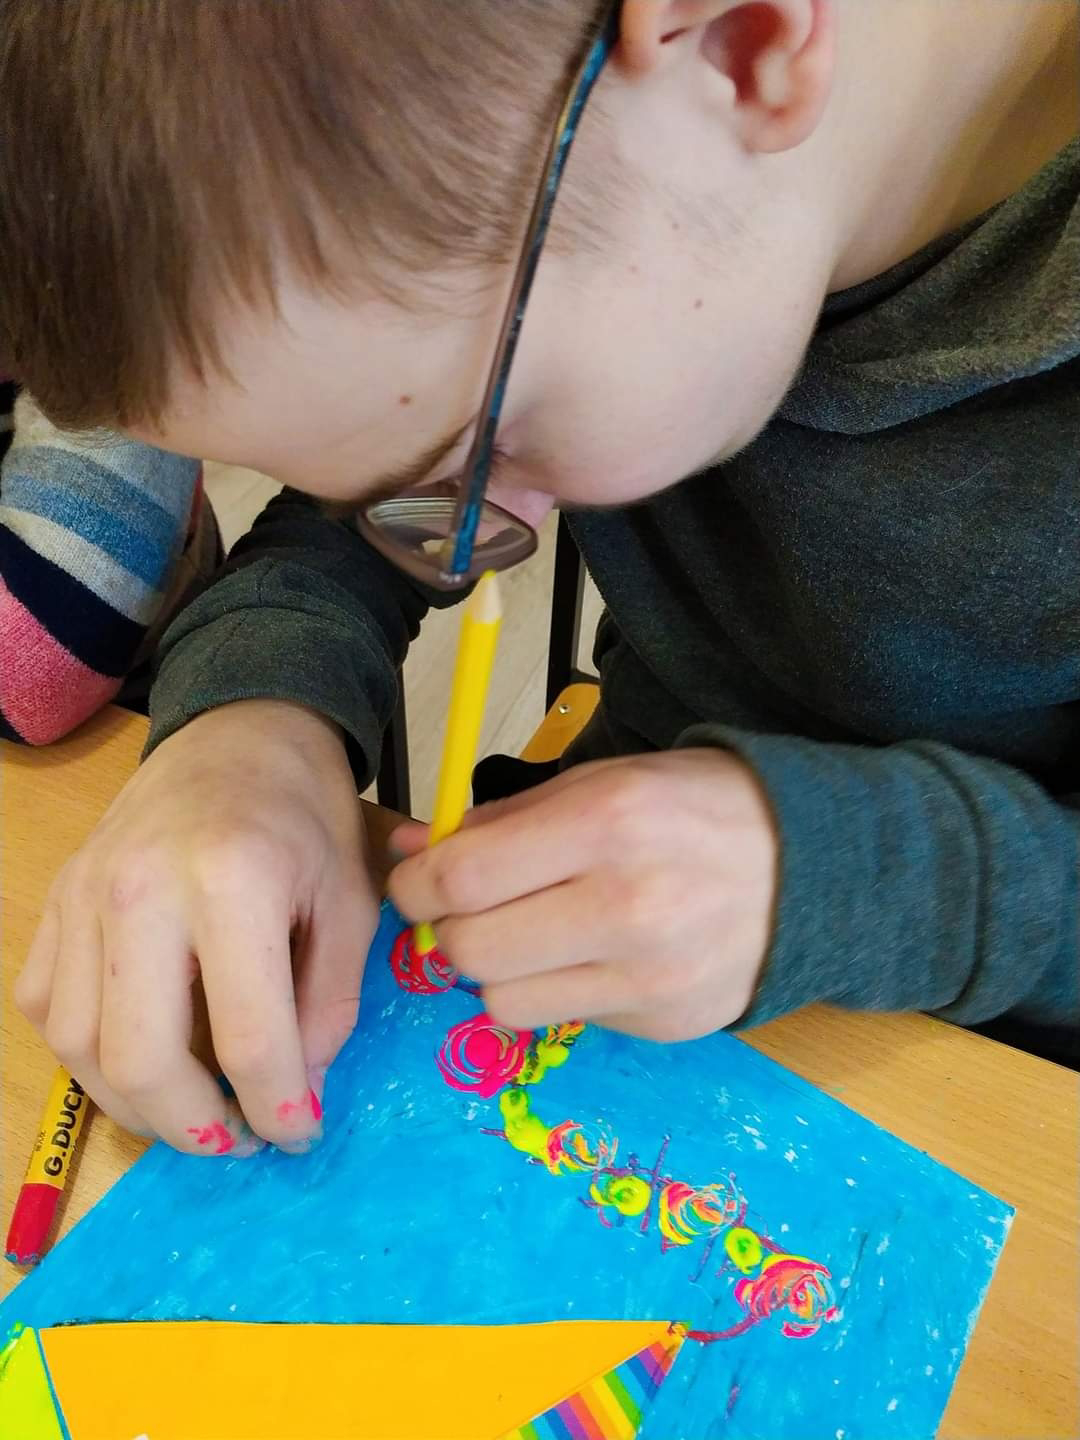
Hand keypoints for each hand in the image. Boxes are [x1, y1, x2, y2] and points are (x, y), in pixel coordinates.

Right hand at [17, 701, 376, 1154]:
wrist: (241, 729)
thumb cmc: (307, 813)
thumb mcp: (351, 900)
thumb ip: (330, 1002)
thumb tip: (299, 1091)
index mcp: (233, 880)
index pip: (249, 1038)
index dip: (279, 1107)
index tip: (299, 1131)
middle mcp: (142, 888)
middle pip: (141, 1061)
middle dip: (195, 1128)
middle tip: (240, 1136)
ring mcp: (84, 892)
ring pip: (79, 1048)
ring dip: (137, 1105)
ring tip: (196, 1107)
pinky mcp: (55, 897)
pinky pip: (46, 1007)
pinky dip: (88, 1054)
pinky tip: (142, 1050)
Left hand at [388, 750, 777, 1041]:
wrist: (813, 869)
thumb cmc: (695, 808)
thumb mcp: (604, 782)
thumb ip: (503, 819)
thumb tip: (412, 852)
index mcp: (606, 824)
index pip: (463, 879)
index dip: (417, 885)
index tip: (419, 881)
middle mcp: (626, 907)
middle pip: (471, 950)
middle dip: (450, 929)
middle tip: (470, 909)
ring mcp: (649, 977)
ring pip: (502, 1002)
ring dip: (498, 970)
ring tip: (533, 934)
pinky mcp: (665, 1025)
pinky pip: (563, 1020)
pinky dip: (556, 990)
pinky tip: (593, 956)